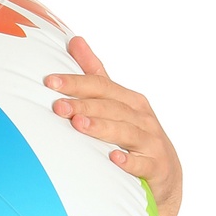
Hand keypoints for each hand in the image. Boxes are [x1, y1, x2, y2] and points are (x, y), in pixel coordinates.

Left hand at [44, 35, 181, 215]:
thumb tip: (74, 40)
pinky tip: (114, 159)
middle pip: (110, 107)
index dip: (76, 82)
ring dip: (102, 128)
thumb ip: (95, 74)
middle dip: (83, 105)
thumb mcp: (117, 103)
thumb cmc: (134, 136)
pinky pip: (142, 163)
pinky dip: (129, 161)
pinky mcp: (156, 166)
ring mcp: (150, 141)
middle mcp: (141, 117)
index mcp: (129, 100)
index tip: (50, 82)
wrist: (166, 175)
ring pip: (125, 131)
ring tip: (79, 125)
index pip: (100, 85)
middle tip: (58, 106)